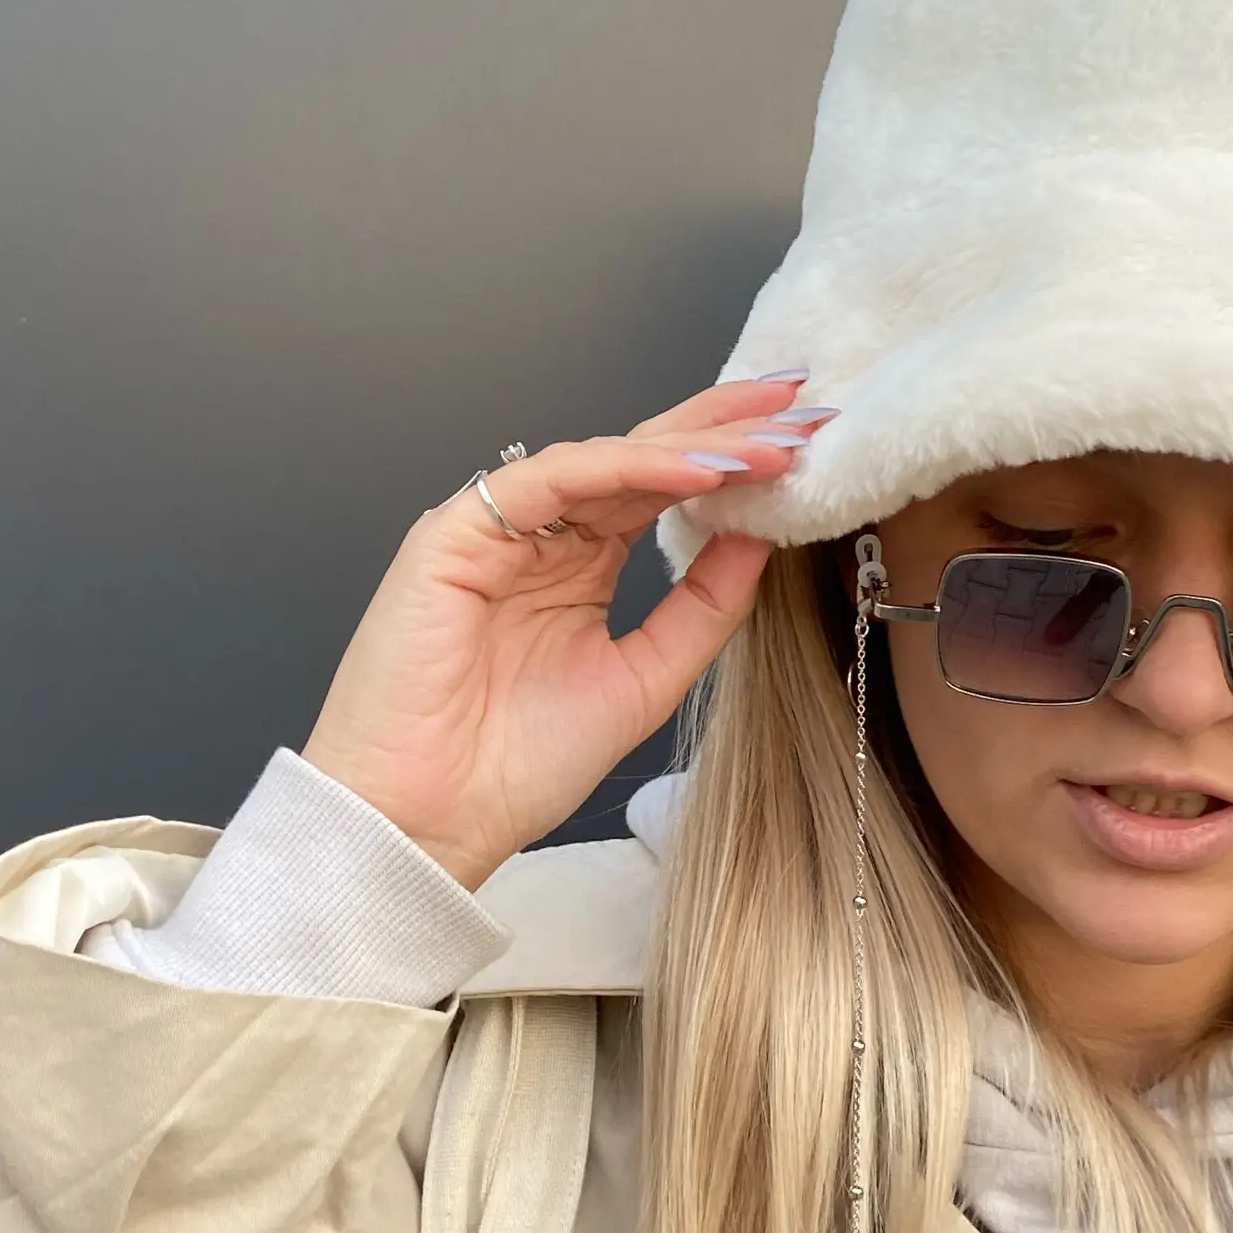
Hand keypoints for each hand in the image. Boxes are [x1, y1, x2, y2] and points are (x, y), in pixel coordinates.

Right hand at [299, 375, 832, 888]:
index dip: (732, 464)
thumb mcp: (644, 680)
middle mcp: (542, 538)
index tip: (805, 445)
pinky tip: (695, 470)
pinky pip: (553, 479)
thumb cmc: (511, 767)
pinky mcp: (457, 532)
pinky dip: (627, 468)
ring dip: (691, 447)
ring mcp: (498, 529)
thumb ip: (702, 608)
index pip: (663, 492)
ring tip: (767, 445)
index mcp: (579, 569)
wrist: (427, 822)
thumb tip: (760, 536)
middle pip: (643, 461)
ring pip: (606, 460)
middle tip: (801, 410)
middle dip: (725, 431)